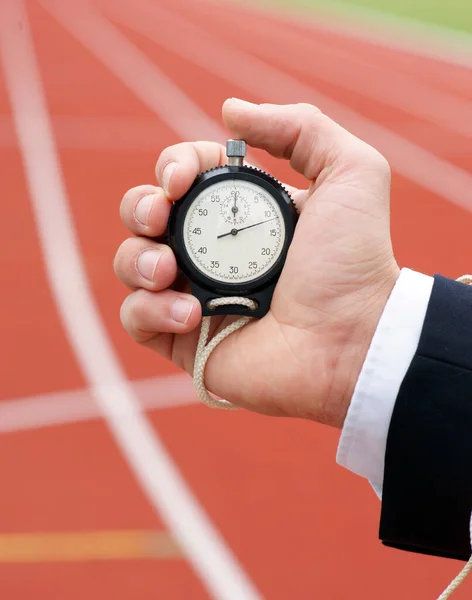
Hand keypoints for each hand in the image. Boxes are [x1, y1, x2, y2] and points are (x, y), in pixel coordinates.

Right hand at [114, 99, 398, 426]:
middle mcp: (214, 250)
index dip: (173, 166)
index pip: (185, 175)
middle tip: (159, 218)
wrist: (351, 337)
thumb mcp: (349, 172)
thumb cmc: (352, 260)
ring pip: (132, 263)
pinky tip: (191, 314)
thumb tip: (230, 111)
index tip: (180, 179)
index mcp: (242, 212)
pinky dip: (149, 310)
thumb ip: (299, 127)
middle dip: (140, 207)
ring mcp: (195, 294)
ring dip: (137, 260)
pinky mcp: (184, 339)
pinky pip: (136, 318)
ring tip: (167, 271)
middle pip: (145, 214)